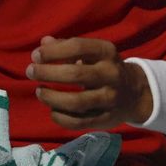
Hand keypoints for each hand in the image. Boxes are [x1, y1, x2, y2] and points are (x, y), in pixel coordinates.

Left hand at [26, 35, 152, 129]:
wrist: (135, 93)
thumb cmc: (104, 68)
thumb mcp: (92, 53)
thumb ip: (67, 47)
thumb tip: (43, 43)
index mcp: (108, 52)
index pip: (78, 47)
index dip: (53, 51)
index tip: (36, 56)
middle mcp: (111, 74)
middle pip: (75, 74)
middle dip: (47, 73)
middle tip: (30, 72)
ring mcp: (111, 98)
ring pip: (77, 102)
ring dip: (52, 98)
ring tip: (40, 92)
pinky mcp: (107, 119)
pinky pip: (79, 122)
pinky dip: (60, 117)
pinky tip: (52, 110)